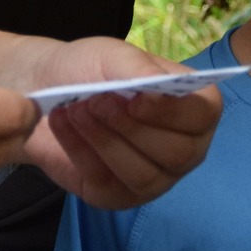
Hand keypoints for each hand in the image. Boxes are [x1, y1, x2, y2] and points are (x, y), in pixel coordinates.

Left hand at [18, 38, 220, 210]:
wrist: (46, 88)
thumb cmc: (91, 69)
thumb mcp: (112, 55)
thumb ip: (138, 68)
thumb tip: (157, 83)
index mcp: (193, 106)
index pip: (203, 115)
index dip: (172, 111)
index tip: (135, 99)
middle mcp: (183, 147)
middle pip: (177, 153)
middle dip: (132, 128)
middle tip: (95, 101)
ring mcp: (154, 177)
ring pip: (143, 175)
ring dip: (105, 141)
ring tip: (74, 110)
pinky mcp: (118, 196)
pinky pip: (106, 185)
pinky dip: (79, 151)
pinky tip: (62, 123)